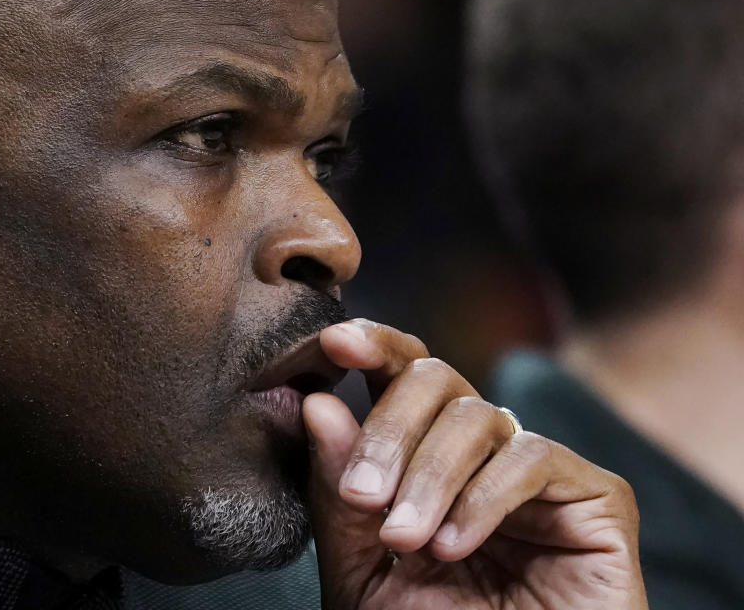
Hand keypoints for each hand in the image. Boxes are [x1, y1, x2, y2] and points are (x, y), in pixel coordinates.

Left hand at [302, 319, 646, 609]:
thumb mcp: (360, 569)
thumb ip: (337, 493)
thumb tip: (317, 403)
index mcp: (425, 456)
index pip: (403, 374)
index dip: (375, 345)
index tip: (334, 343)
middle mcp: (482, 451)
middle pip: (435, 379)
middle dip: (390, 431)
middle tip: (363, 497)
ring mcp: (540, 471)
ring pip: (478, 416)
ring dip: (430, 477)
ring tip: (406, 541)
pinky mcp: (596, 497)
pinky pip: (531, 458)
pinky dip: (483, 498)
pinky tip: (455, 546)